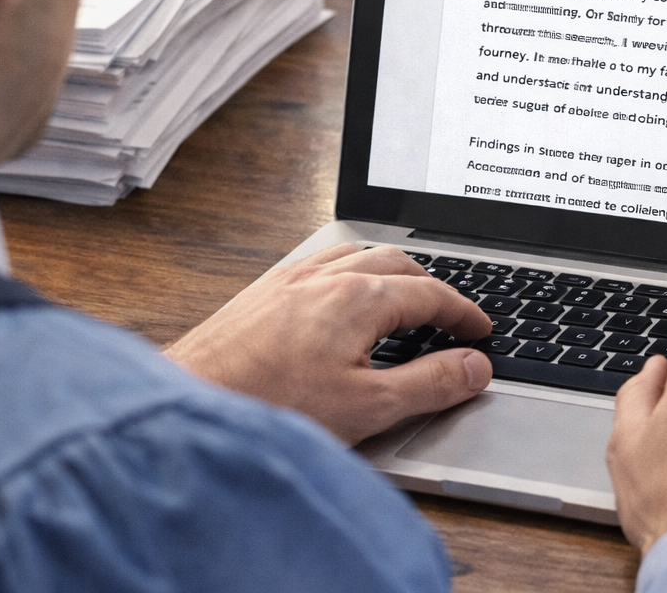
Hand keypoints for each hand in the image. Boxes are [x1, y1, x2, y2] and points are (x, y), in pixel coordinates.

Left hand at [163, 243, 494, 443]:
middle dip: (430, 285)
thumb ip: (430, 384)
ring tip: (402, 301)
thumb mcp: (369, 408)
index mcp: (357, 298)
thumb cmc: (269, 409)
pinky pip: (316, 266)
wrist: (185, 409)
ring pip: (353, 257)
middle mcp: (322, 277)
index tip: (482, 331)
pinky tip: (338, 302)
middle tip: (449, 315)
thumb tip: (475, 368)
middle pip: (394, 262)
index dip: (464, 312)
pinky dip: (347, 276)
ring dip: (388, 274)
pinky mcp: (259, 295)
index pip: (430, 292)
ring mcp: (287, 282)